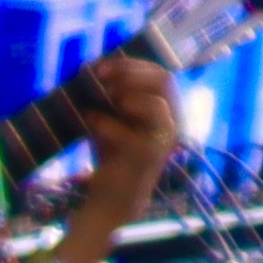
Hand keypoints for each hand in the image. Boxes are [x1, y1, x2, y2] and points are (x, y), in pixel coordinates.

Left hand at [68, 43, 181, 204]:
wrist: (112, 198)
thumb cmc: (113, 155)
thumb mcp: (111, 119)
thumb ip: (109, 97)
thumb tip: (91, 68)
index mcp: (166, 107)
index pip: (160, 73)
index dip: (131, 64)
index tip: (100, 66)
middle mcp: (172, 120)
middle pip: (163, 80)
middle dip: (129, 73)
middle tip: (100, 77)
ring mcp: (165, 138)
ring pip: (156, 103)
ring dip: (125, 96)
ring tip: (101, 102)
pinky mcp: (150, 156)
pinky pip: (130, 132)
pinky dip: (105, 123)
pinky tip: (90, 122)